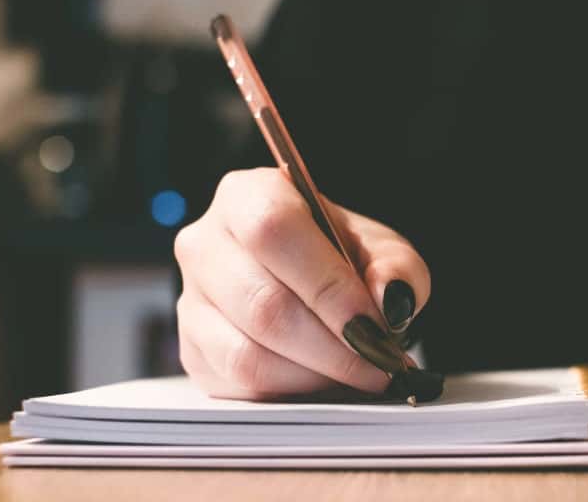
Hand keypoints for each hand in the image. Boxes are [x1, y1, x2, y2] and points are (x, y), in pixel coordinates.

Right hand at [174, 168, 429, 399]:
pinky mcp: (191, 351)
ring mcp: (190, 300)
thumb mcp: (383, 251)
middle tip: (380, 365)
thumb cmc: (343, 258)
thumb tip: (389, 299)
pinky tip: (325, 381)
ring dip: (315, 375)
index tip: (374, 326)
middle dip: (333, 347)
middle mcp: (205, 243)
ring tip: (359, 375)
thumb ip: (397, 268)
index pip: (274, 233)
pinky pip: (238, 385)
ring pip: (247, 354)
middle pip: (263, 305)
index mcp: (248, 196)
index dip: (327, 286)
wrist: (311, 282)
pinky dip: (291, 392)